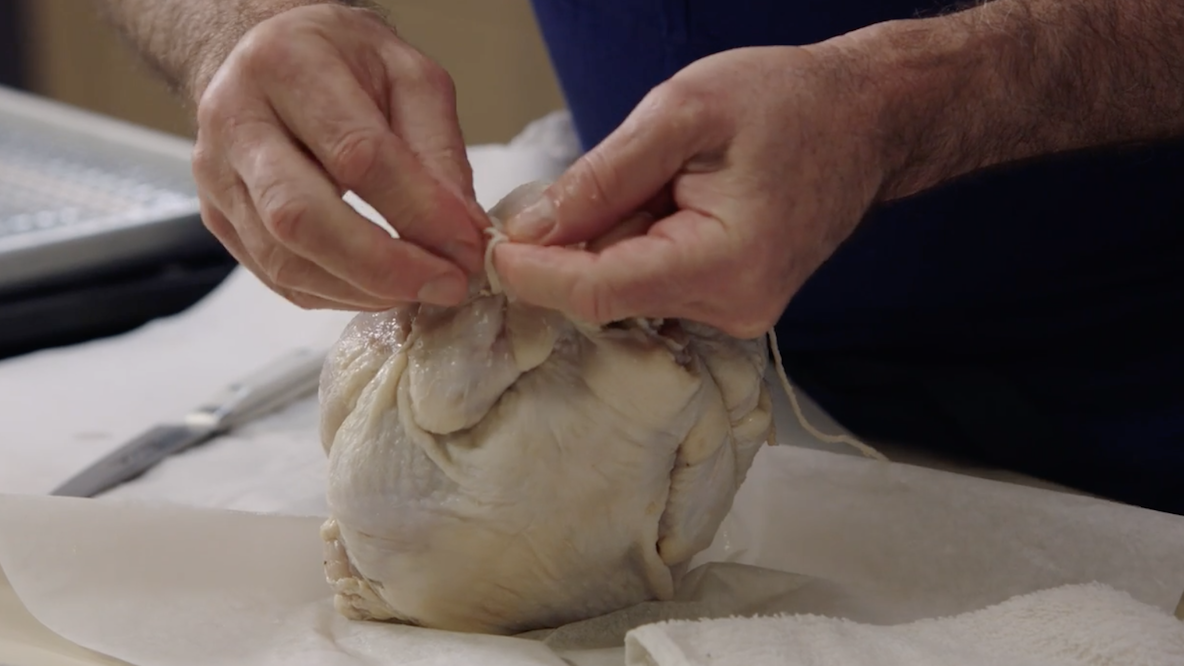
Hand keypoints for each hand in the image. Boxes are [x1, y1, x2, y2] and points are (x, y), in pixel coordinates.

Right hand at [192, 4, 489, 309]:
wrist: (267, 54)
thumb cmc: (343, 61)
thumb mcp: (409, 77)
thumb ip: (438, 150)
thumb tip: (463, 230)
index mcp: (288, 65)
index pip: (357, 155)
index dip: (418, 211)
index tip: (467, 248)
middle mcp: (236, 120)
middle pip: (300, 217)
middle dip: (383, 266)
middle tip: (446, 285)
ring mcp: (216, 175)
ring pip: (284, 259)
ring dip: (363, 289)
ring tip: (421, 289)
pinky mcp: (217, 216)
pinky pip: (276, 276)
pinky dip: (336, 293)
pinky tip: (380, 288)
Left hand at [493, 45, 885, 337]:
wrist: (864, 119)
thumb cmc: (788, 103)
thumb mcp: (682, 113)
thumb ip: (601, 177)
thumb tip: (529, 229)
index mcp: (726, 264)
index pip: (598, 293)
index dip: (533, 273)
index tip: (488, 245)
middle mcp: (732, 307)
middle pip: (607, 294)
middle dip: (570, 245)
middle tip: (570, 183)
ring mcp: (734, 312)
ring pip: (626, 289)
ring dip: (608, 240)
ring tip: (651, 177)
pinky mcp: (728, 302)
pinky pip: (652, 284)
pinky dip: (633, 244)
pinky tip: (661, 199)